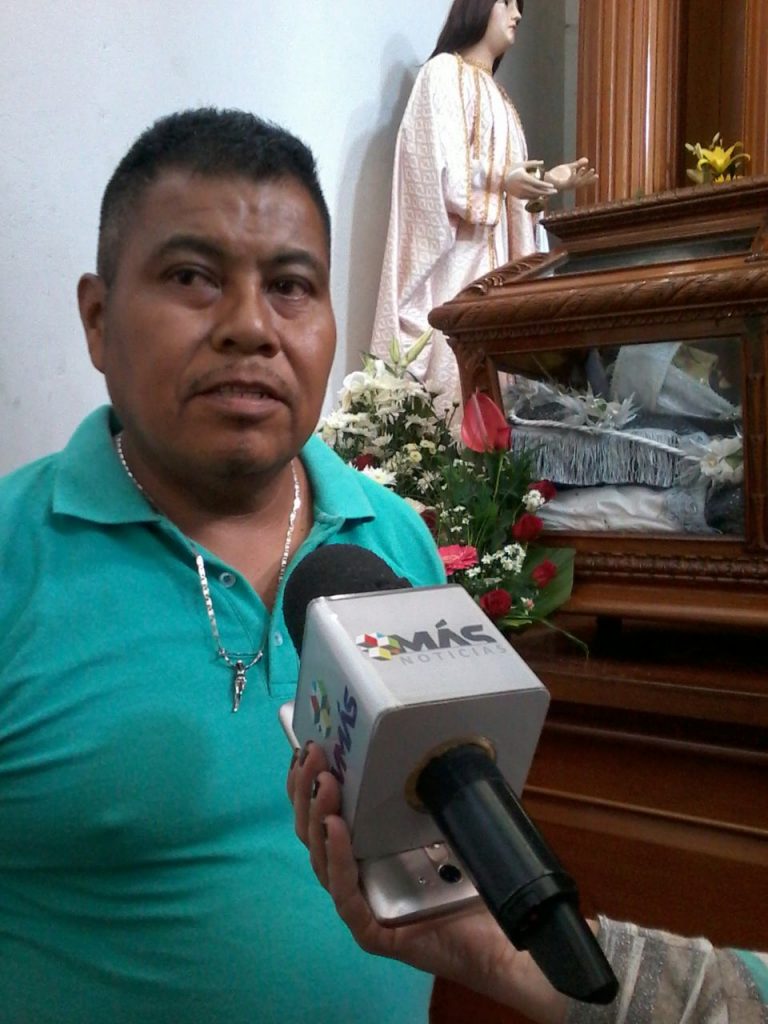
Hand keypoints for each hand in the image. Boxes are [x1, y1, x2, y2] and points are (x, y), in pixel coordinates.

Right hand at [287, 744, 567, 1023]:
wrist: (505, 937)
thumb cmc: (476, 881)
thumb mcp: (444, 824)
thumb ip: (424, 793)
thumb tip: (416, 738)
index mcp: (367, 854)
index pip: (327, 816)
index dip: (311, 784)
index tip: (311, 746)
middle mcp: (358, 878)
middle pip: (315, 836)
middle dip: (308, 791)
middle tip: (314, 753)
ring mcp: (362, 907)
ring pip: (322, 862)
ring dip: (319, 817)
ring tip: (324, 782)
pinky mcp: (373, 933)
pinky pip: (346, 896)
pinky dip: (339, 859)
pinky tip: (336, 827)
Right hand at [504, 161, 558, 200]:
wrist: (501, 180)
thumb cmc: (512, 170)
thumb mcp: (522, 164)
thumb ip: (532, 163)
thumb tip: (542, 162)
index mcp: (525, 178)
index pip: (538, 184)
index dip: (546, 185)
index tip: (552, 186)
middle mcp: (523, 187)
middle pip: (538, 191)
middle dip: (548, 192)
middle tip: (556, 191)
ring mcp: (521, 193)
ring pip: (535, 195)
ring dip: (543, 195)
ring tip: (549, 193)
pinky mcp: (519, 196)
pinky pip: (530, 197)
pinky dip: (536, 196)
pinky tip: (541, 195)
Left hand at [543, 158, 596, 191]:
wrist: (546, 177)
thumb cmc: (557, 174)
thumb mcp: (569, 167)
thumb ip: (578, 164)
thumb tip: (587, 160)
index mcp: (574, 182)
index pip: (584, 181)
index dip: (590, 179)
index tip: (597, 176)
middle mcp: (571, 185)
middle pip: (582, 182)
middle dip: (588, 177)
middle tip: (594, 173)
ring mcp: (566, 185)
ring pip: (576, 182)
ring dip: (581, 175)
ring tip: (585, 168)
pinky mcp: (560, 184)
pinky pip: (567, 181)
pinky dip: (571, 175)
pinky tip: (574, 169)